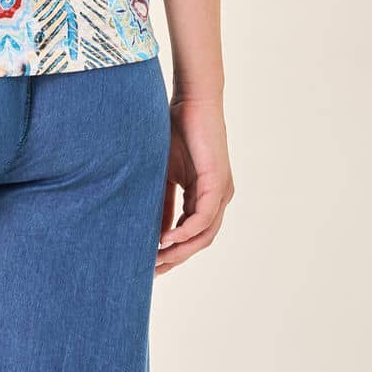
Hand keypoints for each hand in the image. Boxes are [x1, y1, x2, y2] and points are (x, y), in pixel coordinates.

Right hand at [155, 94, 233, 274]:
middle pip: (200, 241)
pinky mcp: (217, 182)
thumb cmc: (176, 129)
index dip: (173, 252)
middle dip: (176, 258)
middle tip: (151, 271)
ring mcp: (221, 191)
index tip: (150, 264)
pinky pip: (204, 217)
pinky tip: (167, 239)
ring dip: (181, 251)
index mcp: (205, 195)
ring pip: (204, 235)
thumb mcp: (163, 172)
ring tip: (156, 260)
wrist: (191, 100)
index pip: (192, 234)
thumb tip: (152, 230)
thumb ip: (161, 201)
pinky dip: (186, 232)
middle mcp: (218, 198)